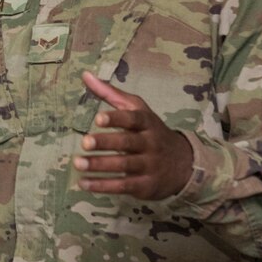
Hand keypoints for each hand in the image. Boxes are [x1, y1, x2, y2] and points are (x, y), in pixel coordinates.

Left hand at [74, 71, 192, 199]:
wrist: (184, 163)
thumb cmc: (151, 131)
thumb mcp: (137, 109)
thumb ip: (110, 93)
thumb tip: (85, 75)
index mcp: (147, 123)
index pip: (133, 119)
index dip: (116, 119)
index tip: (98, 118)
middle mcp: (150, 144)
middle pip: (127, 143)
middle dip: (106, 143)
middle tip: (85, 142)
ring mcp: (149, 166)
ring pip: (123, 166)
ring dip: (99, 165)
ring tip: (78, 163)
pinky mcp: (145, 185)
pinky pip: (123, 186)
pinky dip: (102, 185)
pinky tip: (83, 183)